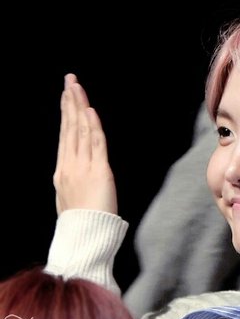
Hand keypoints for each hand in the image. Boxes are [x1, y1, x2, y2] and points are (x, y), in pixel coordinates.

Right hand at [53, 74, 117, 215]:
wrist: (86, 238)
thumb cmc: (82, 220)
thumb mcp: (70, 194)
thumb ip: (73, 175)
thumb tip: (74, 161)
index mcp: (62, 170)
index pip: (65, 134)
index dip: (66, 112)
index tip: (67, 93)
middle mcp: (70, 165)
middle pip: (70, 126)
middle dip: (70, 101)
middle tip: (70, 80)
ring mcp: (83, 167)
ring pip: (80, 130)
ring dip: (79, 106)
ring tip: (77, 87)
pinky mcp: (99, 171)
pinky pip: (95, 144)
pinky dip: (92, 126)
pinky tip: (90, 111)